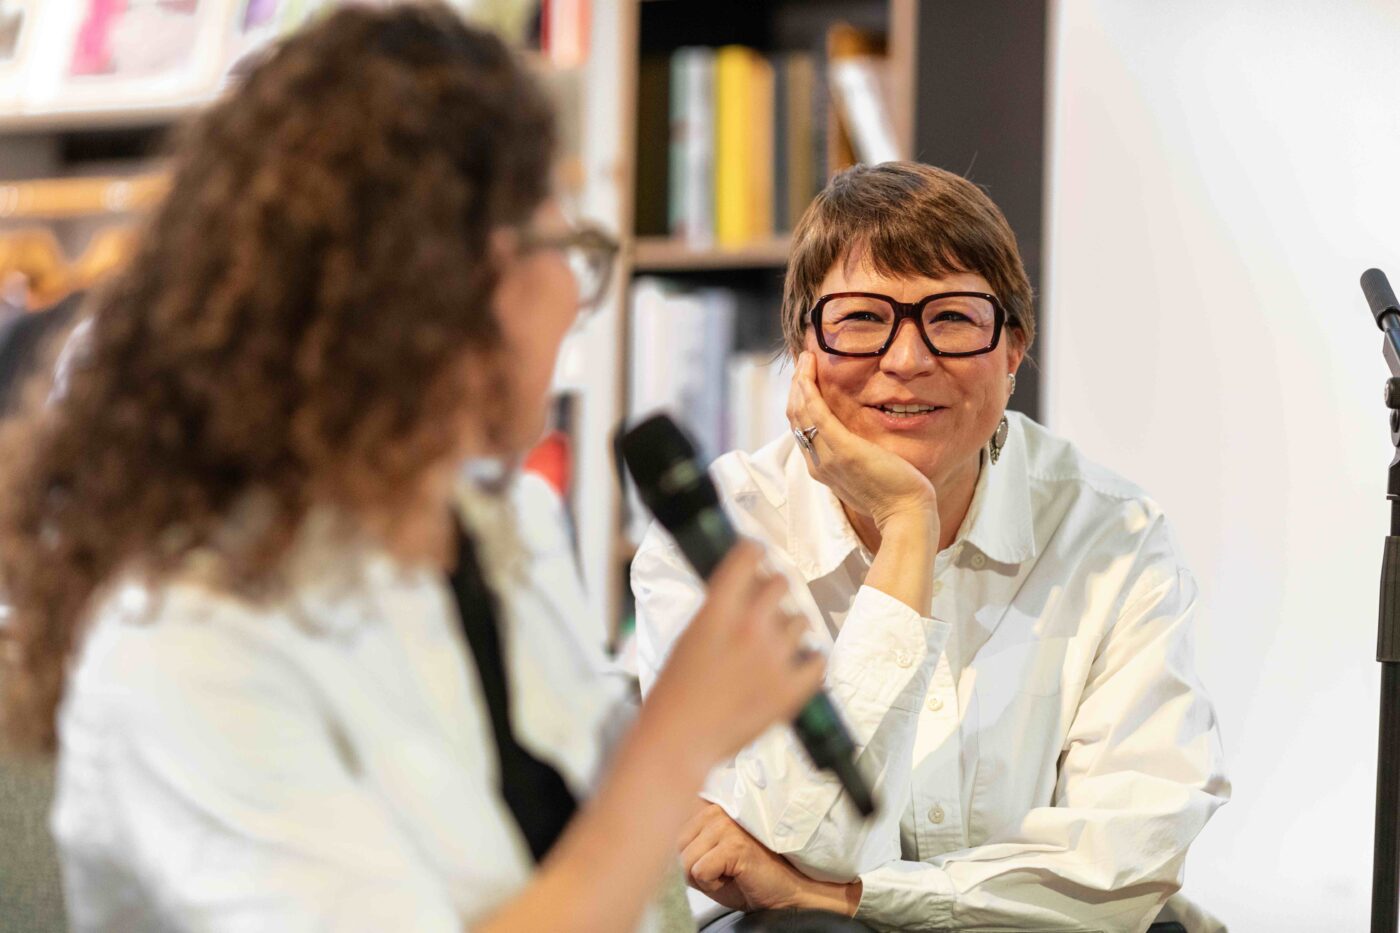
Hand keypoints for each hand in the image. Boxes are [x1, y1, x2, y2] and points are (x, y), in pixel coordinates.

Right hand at [641, 541, 825, 774]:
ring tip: (776, 642)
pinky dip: (811, 659)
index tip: (757, 555)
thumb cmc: (675, 691)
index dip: (754, 552)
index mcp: (718, 610)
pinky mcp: (791, 689)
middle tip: (768, 602)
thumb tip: (745, 588)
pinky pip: (819, 659)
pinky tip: (799, 662)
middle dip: (774, 588)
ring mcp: (774, 658)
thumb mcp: (689, 634)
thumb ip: (719, 608)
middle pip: (781, 583)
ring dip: (790, 626)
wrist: (680, 740)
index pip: (749, 556)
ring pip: (802, 620)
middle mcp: (750, 627)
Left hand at [679, 804, 859, 915]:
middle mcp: (717, 809)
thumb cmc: (749, 876)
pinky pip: (699, 872)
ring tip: (729, 872)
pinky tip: (734, 877)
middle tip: (721, 870)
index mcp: (709, 807)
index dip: (684, 858)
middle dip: (693, 869)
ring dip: (703, 878)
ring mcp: (726, 824)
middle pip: (674, 849)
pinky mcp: (734, 843)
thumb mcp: (708, 857)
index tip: (706, 861)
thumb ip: (685, 846)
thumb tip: (654, 847)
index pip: (670, 833)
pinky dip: (712, 885)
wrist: (786, 891)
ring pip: (685, 862)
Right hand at [787, 352, 938, 534]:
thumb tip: (857, 444)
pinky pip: (815, 414)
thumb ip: (855, 457)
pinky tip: (810, 372)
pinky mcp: (842, 450)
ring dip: (799, 381)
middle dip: (796, 386)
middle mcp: (817, 463)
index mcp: (822, 468)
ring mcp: (827, 457)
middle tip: (804, 361)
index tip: (807, 378)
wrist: (905, 515)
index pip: (801, 429)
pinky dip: (808, 389)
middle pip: (795, 418)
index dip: (800, 401)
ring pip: (799, 412)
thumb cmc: (895, 495)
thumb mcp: (867, 474)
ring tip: (805, 359)